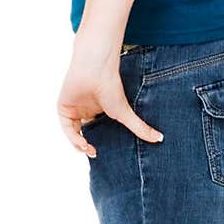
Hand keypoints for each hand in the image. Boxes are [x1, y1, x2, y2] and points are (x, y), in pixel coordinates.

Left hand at [57, 37, 164, 156]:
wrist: (95, 70)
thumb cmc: (110, 86)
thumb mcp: (125, 113)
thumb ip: (140, 128)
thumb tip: (160, 139)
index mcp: (99, 111)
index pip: (97, 132)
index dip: (98, 144)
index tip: (101, 152)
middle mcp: (85, 110)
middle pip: (83, 134)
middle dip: (87, 147)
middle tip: (95, 153)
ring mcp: (74, 109)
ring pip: (73, 133)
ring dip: (78, 144)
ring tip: (88, 149)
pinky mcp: (63, 107)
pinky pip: (65, 126)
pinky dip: (72, 137)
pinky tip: (82, 142)